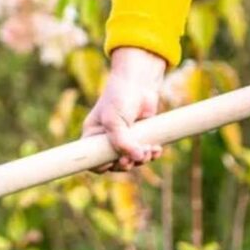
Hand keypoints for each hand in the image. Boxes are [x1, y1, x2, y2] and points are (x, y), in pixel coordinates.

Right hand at [82, 47, 165, 171]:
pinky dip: (151, 154)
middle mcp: (107, 140)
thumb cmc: (119, 97)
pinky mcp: (140, 137)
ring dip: (141, 159)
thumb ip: (122, 141)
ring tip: (149, 150)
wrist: (140, 82)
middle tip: (135, 157)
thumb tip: (136, 158)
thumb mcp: (114, 120)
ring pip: (131, 161)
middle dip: (126, 164)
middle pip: (114, 164)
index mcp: (93, 136)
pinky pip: (143, 154)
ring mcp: (124, 140)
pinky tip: (156, 148)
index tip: (113, 161)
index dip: (102, 166)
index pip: (92, 160)